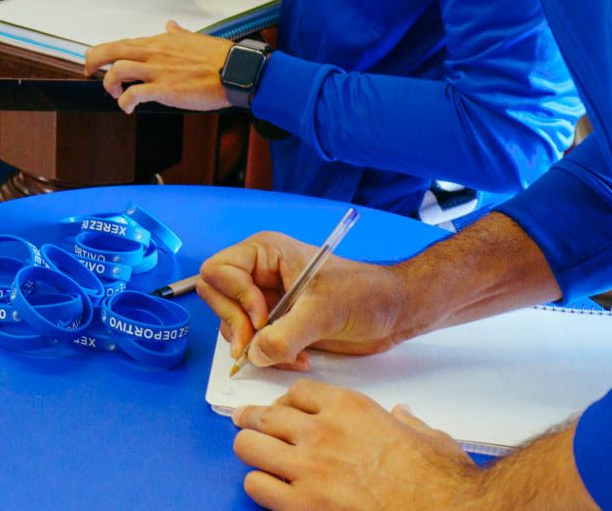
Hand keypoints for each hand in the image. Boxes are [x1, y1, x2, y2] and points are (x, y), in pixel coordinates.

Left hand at [84, 21, 233, 112]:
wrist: (236, 71)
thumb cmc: (219, 57)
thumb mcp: (194, 38)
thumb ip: (178, 33)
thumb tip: (171, 25)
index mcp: (160, 42)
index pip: (124, 42)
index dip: (106, 51)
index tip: (100, 59)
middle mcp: (154, 54)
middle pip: (111, 50)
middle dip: (93, 60)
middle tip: (88, 71)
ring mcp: (158, 71)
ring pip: (117, 70)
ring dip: (108, 83)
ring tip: (113, 93)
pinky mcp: (164, 89)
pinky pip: (134, 95)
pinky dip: (124, 102)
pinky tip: (127, 108)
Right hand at [198, 232, 409, 369]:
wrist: (394, 313)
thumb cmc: (364, 295)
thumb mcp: (324, 311)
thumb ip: (286, 334)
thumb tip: (253, 356)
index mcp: (265, 253)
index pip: (218, 271)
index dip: (235, 297)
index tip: (263, 319)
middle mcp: (258, 274)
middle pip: (217, 297)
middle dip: (237, 325)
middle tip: (259, 345)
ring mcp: (266, 299)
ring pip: (232, 324)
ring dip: (255, 346)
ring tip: (290, 355)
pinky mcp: (277, 324)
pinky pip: (253, 342)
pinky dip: (269, 355)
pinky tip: (298, 359)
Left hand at [232, 381, 479, 509]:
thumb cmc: (442, 481)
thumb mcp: (429, 437)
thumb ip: (408, 423)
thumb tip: (402, 414)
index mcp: (350, 407)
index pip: (296, 392)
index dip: (288, 402)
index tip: (286, 412)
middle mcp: (321, 430)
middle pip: (263, 414)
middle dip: (255, 421)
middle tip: (250, 426)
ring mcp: (308, 467)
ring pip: (249, 445)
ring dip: (252, 451)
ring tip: (257, 457)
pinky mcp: (304, 504)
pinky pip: (257, 485)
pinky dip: (260, 486)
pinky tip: (271, 489)